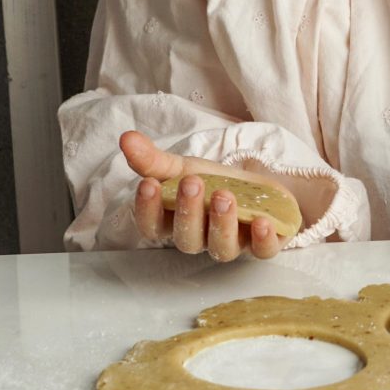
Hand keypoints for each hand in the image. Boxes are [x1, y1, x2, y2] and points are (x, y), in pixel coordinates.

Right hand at [120, 130, 285, 261]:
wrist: (259, 186)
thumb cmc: (214, 183)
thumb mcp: (183, 167)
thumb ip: (153, 160)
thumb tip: (126, 138)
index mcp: (174, 223)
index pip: (152, 227)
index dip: (147, 210)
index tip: (149, 184)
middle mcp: (200, 239)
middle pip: (187, 239)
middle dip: (188, 211)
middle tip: (192, 182)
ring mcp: (232, 245)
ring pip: (221, 248)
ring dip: (222, 223)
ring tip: (224, 196)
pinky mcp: (263, 245)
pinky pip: (262, 251)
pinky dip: (262, 239)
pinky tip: (262, 221)